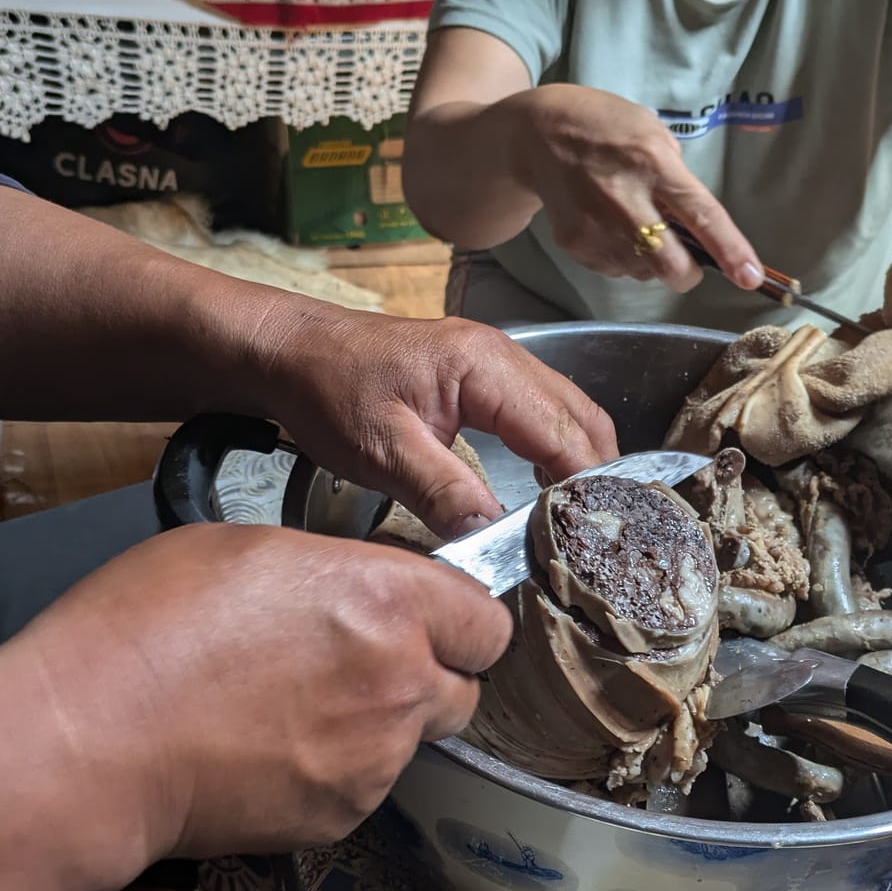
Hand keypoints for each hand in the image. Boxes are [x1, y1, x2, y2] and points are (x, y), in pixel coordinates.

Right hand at [11, 525, 513, 858]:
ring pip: (410, 742)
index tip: (427, 618)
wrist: (90, 742)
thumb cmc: (147, 629)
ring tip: (290, 708)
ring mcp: (376, 761)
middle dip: (426, 675)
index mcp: (391, 602)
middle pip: (463, 688)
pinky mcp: (340, 817)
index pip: (488, 622)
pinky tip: (266, 751)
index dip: (458, 620)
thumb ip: (332, 572)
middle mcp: (402, 684)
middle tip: (357, 662)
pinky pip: (361, 788)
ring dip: (375, 725)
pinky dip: (330, 773)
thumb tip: (354, 591)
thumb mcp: (246, 548)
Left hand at [254, 305, 618, 539]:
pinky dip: (559, 451)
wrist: (291, 353)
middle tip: (600, 536)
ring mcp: (497, 362)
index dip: (587, 485)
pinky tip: (553, 490)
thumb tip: (494, 537)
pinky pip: (543, 413)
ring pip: (569, 414)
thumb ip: (444, 493)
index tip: (596, 534)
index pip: (563, 432)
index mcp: (485, 367)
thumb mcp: (382, 453)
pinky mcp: (484, 377)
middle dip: (600, 477)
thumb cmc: (328, 391)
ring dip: (583, 464)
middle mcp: (503, 357)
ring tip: (584, 521)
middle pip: (582, 419)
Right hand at [514, 85, 763, 292]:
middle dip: (688, 274)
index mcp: (654, 163)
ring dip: (652, 262)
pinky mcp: (576, 245)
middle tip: (688, 261)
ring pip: (644, 274)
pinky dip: (624, 258)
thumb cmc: (606, 126)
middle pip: (672, 266)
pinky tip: (610, 227)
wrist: (537, 135)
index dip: (731, 251)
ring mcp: (596, 227)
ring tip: (635, 225)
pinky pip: (616, 270)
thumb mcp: (651, 131)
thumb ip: (676, 177)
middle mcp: (625, 200)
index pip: (702, 216)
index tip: (752, 279)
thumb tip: (696, 227)